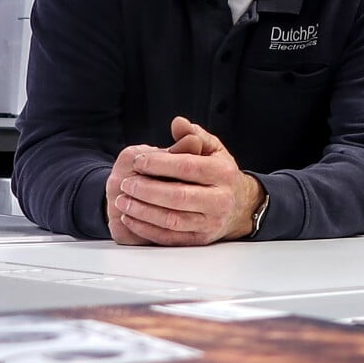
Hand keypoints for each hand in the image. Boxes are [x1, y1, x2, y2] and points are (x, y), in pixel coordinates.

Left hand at [108, 117, 264, 244]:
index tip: (138, 161)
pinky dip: (146, 229)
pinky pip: (169, 238)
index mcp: (223, 173)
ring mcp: (211, 222)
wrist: (240, 207)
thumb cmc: (220, 175)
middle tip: (126, 184)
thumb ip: (194, 136)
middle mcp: (221, 200)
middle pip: (179, 196)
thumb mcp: (213, 151)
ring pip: (172, 220)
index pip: (188, 167)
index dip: (160, 164)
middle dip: (147, 190)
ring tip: (122, 201)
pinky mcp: (200, 240)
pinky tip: (130, 218)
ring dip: (142, 211)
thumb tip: (178, 123)